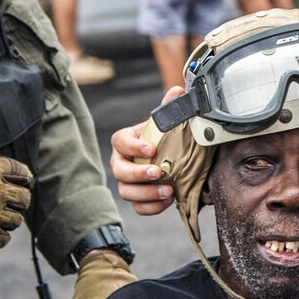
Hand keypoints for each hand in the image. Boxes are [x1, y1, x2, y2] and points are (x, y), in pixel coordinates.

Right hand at [0, 145, 32, 249]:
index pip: (22, 172)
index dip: (25, 176)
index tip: (24, 180)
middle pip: (24, 198)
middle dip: (21, 200)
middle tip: (14, 202)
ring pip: (17, 220)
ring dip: (11, 219)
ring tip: (2, 219)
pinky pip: (4, 239)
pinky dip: (1, 237)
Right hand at [110, 86, 183, 214]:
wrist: (168, 158)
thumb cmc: (163, 138)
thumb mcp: (166, 123)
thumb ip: (169, 108)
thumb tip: (179, 90)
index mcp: (125, 141)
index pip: (120, 142)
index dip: (133, 146)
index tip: (151, 149)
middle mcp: (120, 162)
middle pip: (119, 171)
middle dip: (138, 174)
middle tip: (158, 173)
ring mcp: (126, 183)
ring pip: (126, 192)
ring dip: (147, 193)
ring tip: (168, 190)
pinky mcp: (137, 199)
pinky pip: (138, 208)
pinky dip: (152, 207)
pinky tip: (169, 201)